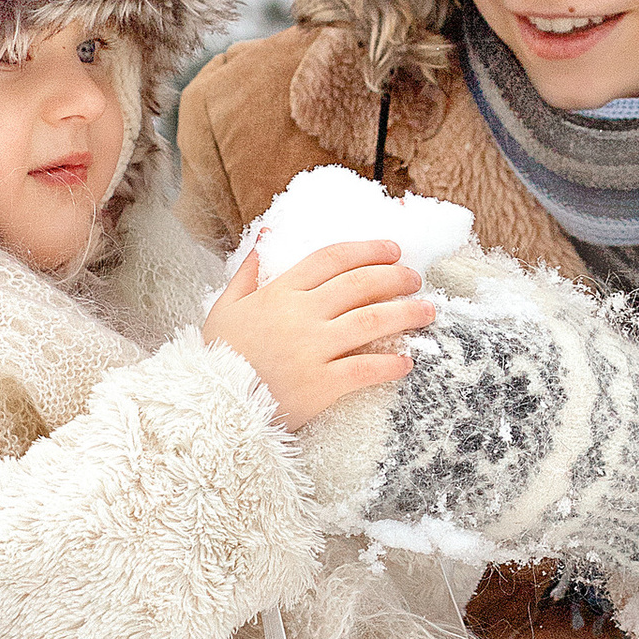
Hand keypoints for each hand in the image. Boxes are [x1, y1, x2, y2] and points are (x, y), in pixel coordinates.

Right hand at [204, 239, 434, 431]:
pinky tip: (407, 362)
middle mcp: (300, 315)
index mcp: (279, 293)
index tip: (392, 249)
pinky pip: (366, 369)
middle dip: (395, 276)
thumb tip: (267, 231)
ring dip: (406, 313)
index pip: (331, 258)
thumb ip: (248, 270)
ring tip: (427, 311)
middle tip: (415, 278)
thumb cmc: (218, 357)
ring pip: (372, 321)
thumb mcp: (225, 307)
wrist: (211, 407)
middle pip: (359, 284)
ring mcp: (313, 349)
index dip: (367, 249)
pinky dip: (391, 364)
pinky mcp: (321, 385)